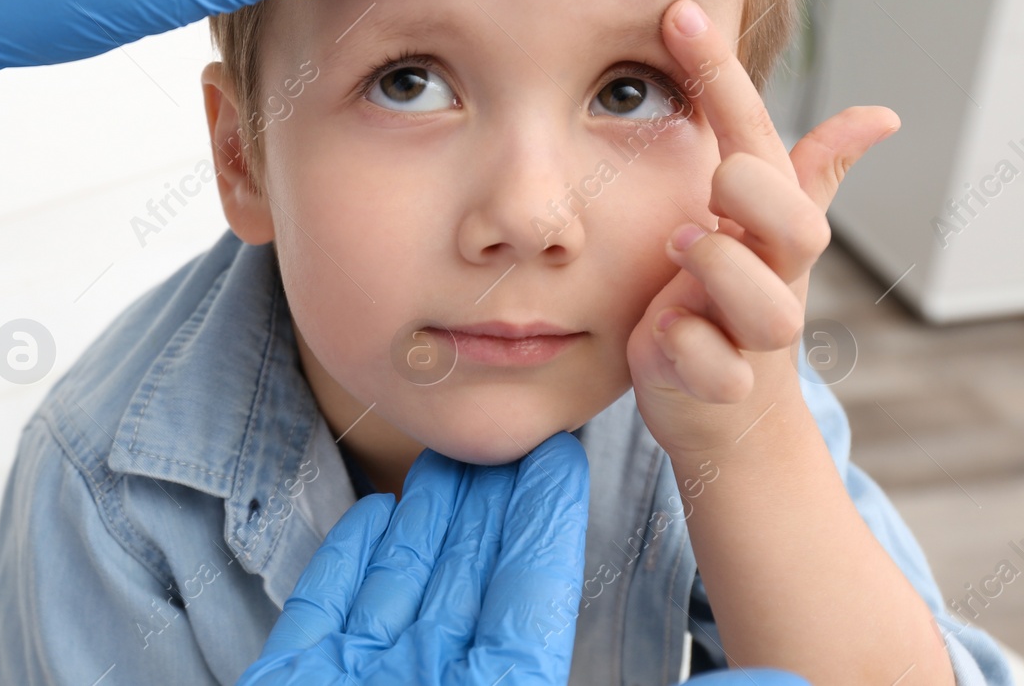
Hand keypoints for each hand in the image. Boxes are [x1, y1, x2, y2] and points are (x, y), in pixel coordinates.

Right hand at [238, 432, 812, 685]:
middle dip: (482, 505)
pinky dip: (346, 567)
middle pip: (466, 581)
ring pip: (400, 587)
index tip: (556, 452)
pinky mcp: (298, 684)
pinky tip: (370, 514)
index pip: (530, 597)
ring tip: (441, 455)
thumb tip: (796, 685)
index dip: (542, 521)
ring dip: (420, 520)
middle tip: (501, 432)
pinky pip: (326, 617)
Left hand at [627, 0, 900, 454]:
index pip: (755, 137)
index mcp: (770, 224)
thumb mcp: (759, 232)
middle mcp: (771, 273)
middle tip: (712, 186)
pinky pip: (713, 369)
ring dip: (720, 271)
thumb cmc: (733, 304)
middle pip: (797, 226)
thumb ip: (806, 170)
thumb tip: (881, 115)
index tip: (678, 13)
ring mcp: (748, 333)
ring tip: (682, 249)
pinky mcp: (717, 385)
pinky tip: (663, 337)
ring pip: (764, 307)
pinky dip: (689, 352)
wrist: (729, 413)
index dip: (721, 77)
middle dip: (756, 195)